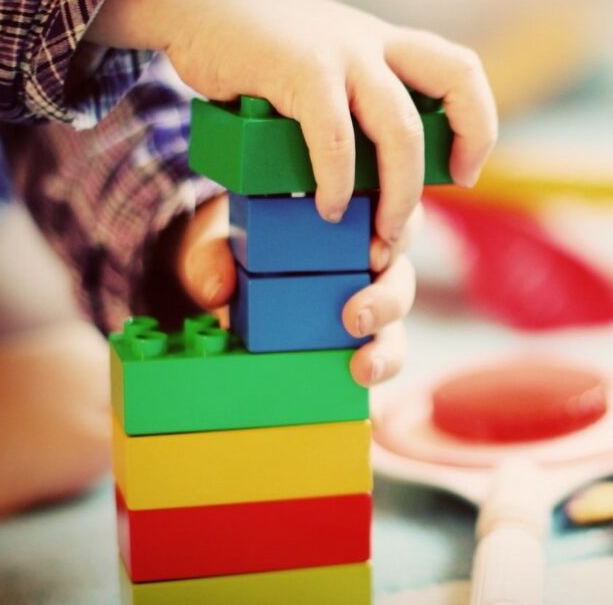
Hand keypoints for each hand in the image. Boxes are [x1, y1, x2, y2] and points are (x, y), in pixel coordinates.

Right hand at [87, 0, 496, 244]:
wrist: (195, 0)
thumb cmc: (257, 52)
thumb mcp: (323, 69)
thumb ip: (351, 108)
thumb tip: (369, 182)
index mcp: (387, 46)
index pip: (461, 72)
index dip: (477, 123)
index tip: (464, 171)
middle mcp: (374, 44)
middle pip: (457, 80)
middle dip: (465, 146)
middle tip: (439, 198)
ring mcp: (341, 53)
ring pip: (401, 129)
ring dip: (399, 192)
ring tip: (380, 232)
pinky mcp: (300, 69)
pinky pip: (335, 138)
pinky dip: (335, 182)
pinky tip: (324, 206)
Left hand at [174, 195, 419, 386]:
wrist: (223, 282)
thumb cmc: (235, 247)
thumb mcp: (218, 242)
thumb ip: (211, 257)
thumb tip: (217, 290)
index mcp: (350, 221)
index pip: (395, 218)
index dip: (399, 233)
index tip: (375, 253)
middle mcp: (368, 264)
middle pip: (400, 276)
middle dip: (388, 299)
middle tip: (356, 318)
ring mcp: (366, 305)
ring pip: (396, 325)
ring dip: (388, 348)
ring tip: (363, 366)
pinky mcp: (357, 343)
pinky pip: (380, 359)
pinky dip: (380, 378)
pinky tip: (367, 394)